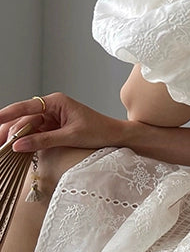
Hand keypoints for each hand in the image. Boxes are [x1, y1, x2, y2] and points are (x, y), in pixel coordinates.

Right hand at [0, 93, 124, 153]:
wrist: (116, 135)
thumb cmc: (99, 131)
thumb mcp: (70, 136)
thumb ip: (44, 140)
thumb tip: (18, 144)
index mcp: (56, 102)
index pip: (26, 107)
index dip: (7, 114)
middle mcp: (52, 107)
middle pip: (24, 119)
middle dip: (10, 131)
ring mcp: (52, 118)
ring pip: (28, 128)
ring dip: (17, 138)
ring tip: (4, 149)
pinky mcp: (55, 128)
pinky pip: (36, 134)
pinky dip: (28, 142)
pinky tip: (18, 149)